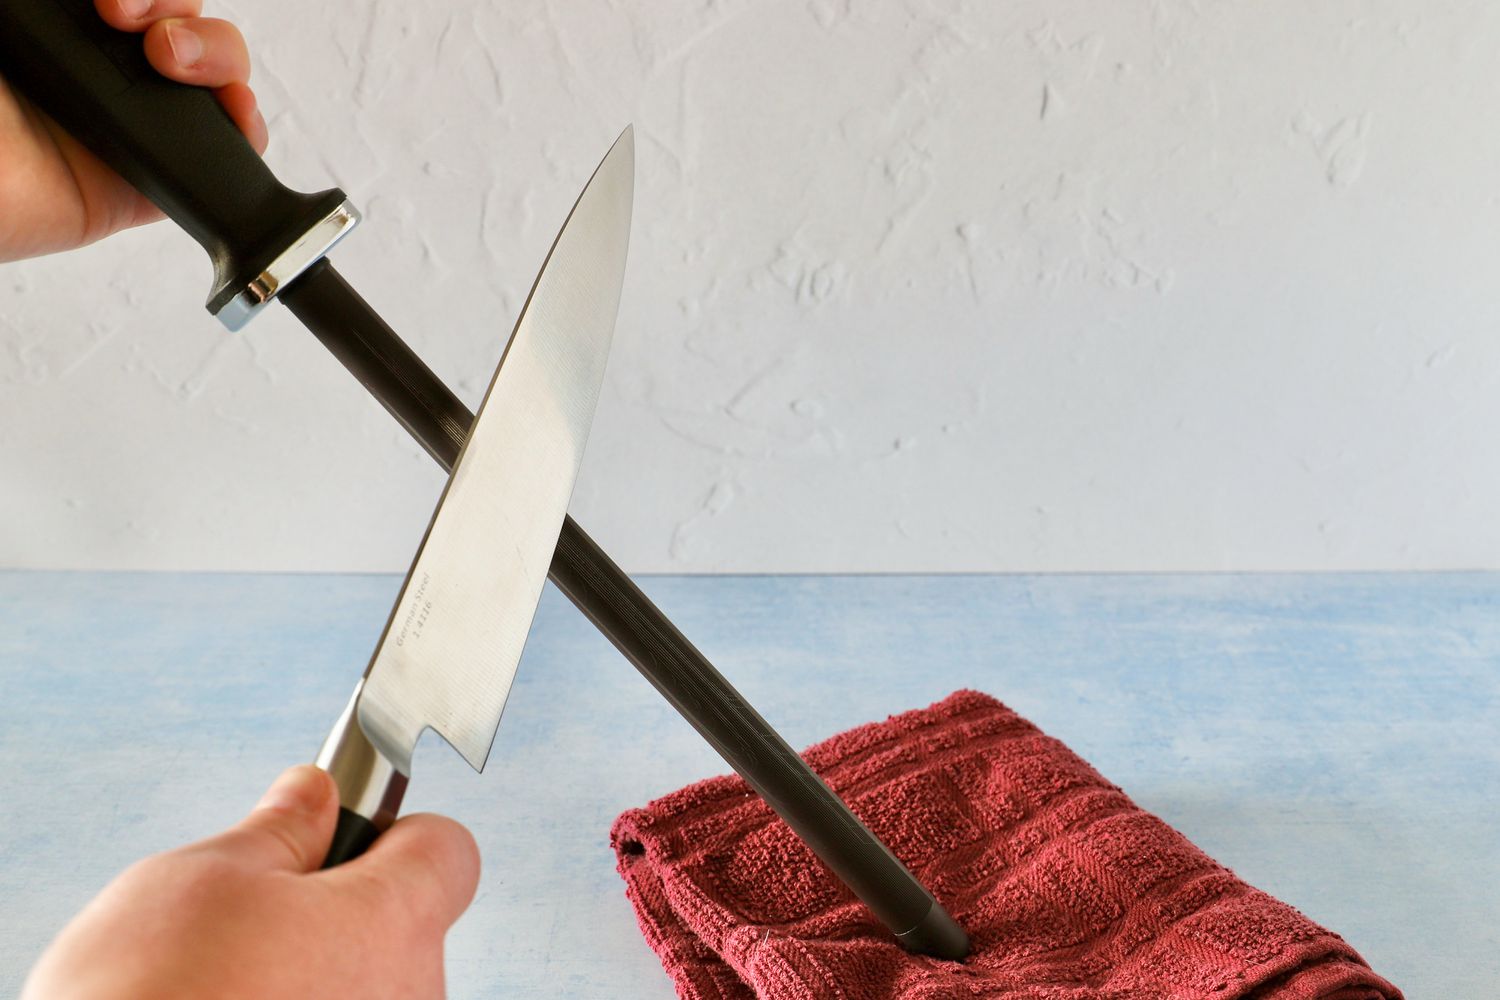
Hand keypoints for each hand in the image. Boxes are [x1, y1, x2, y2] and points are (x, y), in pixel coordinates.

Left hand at [0, 0, 266, 262]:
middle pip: (182, 25)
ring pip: (211, 79)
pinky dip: (244, 129)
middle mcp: (95, 71)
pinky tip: (232, 108)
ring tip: (178, 65)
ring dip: (218, 58)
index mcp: (54, 27)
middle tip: (139, 30)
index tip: (114, 0)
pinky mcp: (149, 187)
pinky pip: (221, 156)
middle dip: (182, 16)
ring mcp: (129, 127)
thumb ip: (37, 5)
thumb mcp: (2, 20)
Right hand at [20, 765, 480, 999]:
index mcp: (393, 920)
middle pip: (399, 926)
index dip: (393, 835)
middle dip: (337, 913)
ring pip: (363, 987)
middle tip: (251, 924)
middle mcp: (412, 992)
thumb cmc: (151, 996)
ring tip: (224, 988)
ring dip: (311, 977)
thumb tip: (313, 795)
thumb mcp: (199, 879)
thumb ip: (278, 830)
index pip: (447, 852)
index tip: (341, 837)